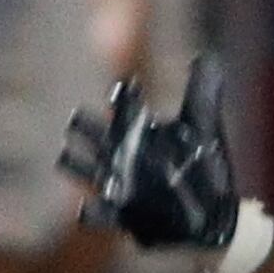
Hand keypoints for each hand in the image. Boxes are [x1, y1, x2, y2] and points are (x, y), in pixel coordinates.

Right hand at [60, 54, 240, 251]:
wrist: (209, 216)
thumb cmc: (202, 167)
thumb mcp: (205, 128)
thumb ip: (202, 93)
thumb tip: (205, 55)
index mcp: (138, 132)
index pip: (123, 109)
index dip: (123, 98)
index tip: (125, 89)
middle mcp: (122, 157)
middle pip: (93, 136)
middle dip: (84, 129)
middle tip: (78, 120)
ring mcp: (119, 187)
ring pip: (86, 171)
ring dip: (76, 165)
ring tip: (64, 157)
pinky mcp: (121, 217)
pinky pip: (98, 215)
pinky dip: (90, 212)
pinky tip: (85, 209)